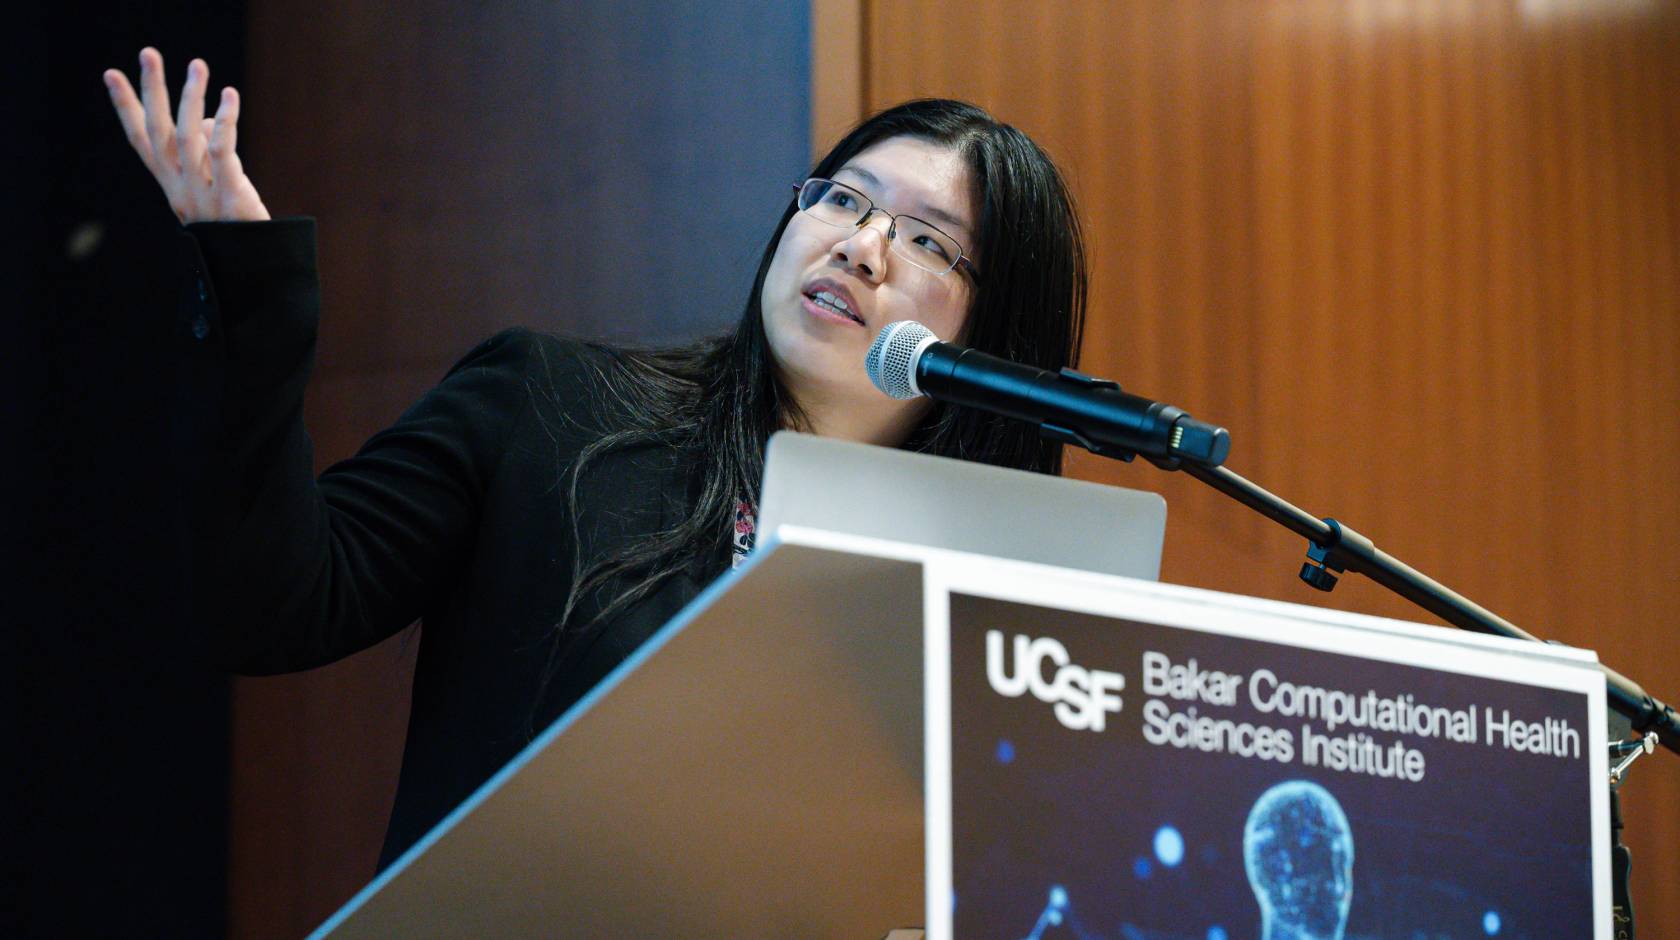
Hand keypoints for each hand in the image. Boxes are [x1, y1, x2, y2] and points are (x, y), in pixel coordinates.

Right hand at [103, 48, 270, 223]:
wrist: (250, 267)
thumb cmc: (233, 224)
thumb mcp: (212, 185)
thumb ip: (205, 154)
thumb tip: (210, 120)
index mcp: (170, 183)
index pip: (141, 139)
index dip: (125, 107)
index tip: (111, 74)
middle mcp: (179, 186)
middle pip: (159, 131)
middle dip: (151, 90)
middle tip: (148, 53)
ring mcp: (201, 191)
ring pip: (188, 136)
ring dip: (192, 97)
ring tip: (197, 65)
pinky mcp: (229, 194)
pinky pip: (221, 151)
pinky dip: (226, 121)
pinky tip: (230, 95)